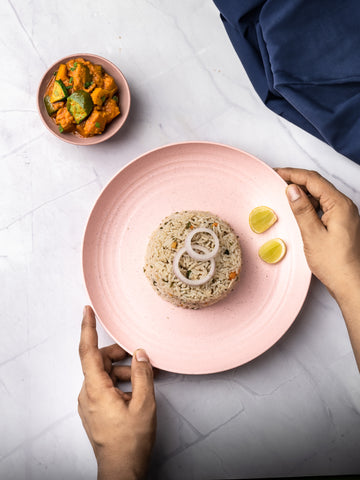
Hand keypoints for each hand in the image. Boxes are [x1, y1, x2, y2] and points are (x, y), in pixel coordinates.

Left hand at [78, 306, 155, 479]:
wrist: (121, 469)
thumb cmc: (130, 441)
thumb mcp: (144, 404)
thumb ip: (142, 374)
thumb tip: (139, 353)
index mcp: (96, 389)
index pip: (88, 351)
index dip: (88, 328)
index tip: (87, 310)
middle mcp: (87, 394)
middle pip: (99, 362)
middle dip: (119, 357)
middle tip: (138, 359)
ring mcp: (89, 403)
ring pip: (103, 374)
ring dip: (122, 373)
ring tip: (142, 384)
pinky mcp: (93, 410)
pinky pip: (104, 387)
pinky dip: (119, 384)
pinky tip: (134, 393)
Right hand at [276, 168, 359, 300]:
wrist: (350, 283)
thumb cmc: (334, 263)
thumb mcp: (312, 235)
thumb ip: (301, 210)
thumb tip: (292, 189)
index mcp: (340, 205)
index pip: (314, 180)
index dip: (293, 174)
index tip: (277, 173)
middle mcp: (345, 206)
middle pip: (318, 185)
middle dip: (297, 180)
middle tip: (277, 180)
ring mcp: (344, 214)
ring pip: (321, 195)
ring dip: (303, 193)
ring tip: (284, 195)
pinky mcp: (341, 223)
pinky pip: (324, 206)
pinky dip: (310, 204)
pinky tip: (299, 210)